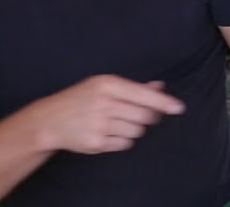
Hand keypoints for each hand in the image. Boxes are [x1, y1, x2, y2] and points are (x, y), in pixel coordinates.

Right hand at [32, 75, 185, 154]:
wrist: (50, 120)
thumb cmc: (81, 98)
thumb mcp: (103, 85)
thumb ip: (133, 87)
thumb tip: (160, 87)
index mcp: (107, 84)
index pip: (143, 95)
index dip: (163, 102)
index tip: (179, 108)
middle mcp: (104, 103)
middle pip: (144, 115)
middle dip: (146, 117)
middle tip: (135, 114)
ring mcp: (99, 125)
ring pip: (137, 131)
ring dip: (134, 128)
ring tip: (117, 122)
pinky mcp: (96, 143)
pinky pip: (125, 144)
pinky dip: (123, 140)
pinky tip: (109, 132)